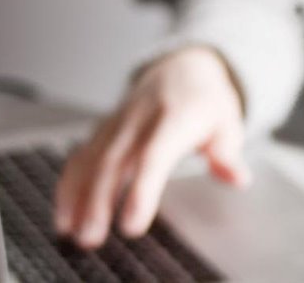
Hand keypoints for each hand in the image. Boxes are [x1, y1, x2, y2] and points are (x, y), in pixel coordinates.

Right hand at [54, 46, 247, 248]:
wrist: (183, 66)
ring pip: (92, 158)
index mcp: (176, 117)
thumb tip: (239, 178)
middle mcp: (142, 119)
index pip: (154, 156)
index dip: (141, 190)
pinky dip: (69, 184)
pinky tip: (64, 215)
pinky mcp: (104, 128)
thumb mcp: (227, 121)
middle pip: (115, 160)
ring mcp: (119, 122)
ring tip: (71, 231)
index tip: (131, 224)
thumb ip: (228, 154)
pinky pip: (81, 155)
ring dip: (78, 196)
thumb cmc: (206, 100)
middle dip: (99, 200)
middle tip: (91, 237)